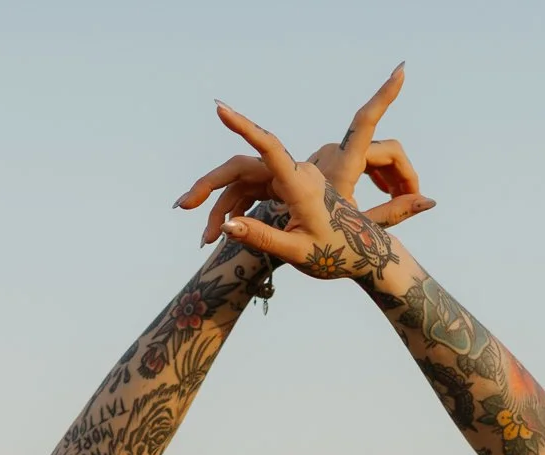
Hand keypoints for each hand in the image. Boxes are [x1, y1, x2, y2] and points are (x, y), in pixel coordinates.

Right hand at [172, 66, 433, 277]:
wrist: (362, 254)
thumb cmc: (336, 254)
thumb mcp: (298, 253)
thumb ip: (261, 238)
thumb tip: (225, 226)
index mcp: (302, 185)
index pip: (268, 149)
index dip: (243, 128)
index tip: (221, 110)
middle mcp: (295, 174)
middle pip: (241, 168)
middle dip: (209, 187)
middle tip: (182, 206)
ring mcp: (290, 178)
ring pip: (243, 182)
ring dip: (221, 207)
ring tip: (205, 239)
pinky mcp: (286, 187)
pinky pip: (252, 191)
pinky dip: (235, 208)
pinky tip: (222, 228)